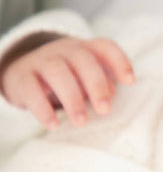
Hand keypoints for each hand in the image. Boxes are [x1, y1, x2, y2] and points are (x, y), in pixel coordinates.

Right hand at [0, 37, 134, 127]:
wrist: (25, 72)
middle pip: (83, 59)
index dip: (120, 61)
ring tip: (81, 122)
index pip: (105, 47)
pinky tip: (53, 124)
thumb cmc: (69, 78)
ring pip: (57, 72)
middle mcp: (65, 50)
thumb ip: (102, 85)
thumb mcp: (86, 78)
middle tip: (105, 110)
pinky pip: (31, 89)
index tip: (131, 82)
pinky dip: (42, 108)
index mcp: (86, 49)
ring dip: (72, 98)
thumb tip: (112, 96)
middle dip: (96, 84)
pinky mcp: (22, 77)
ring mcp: (42, 60)